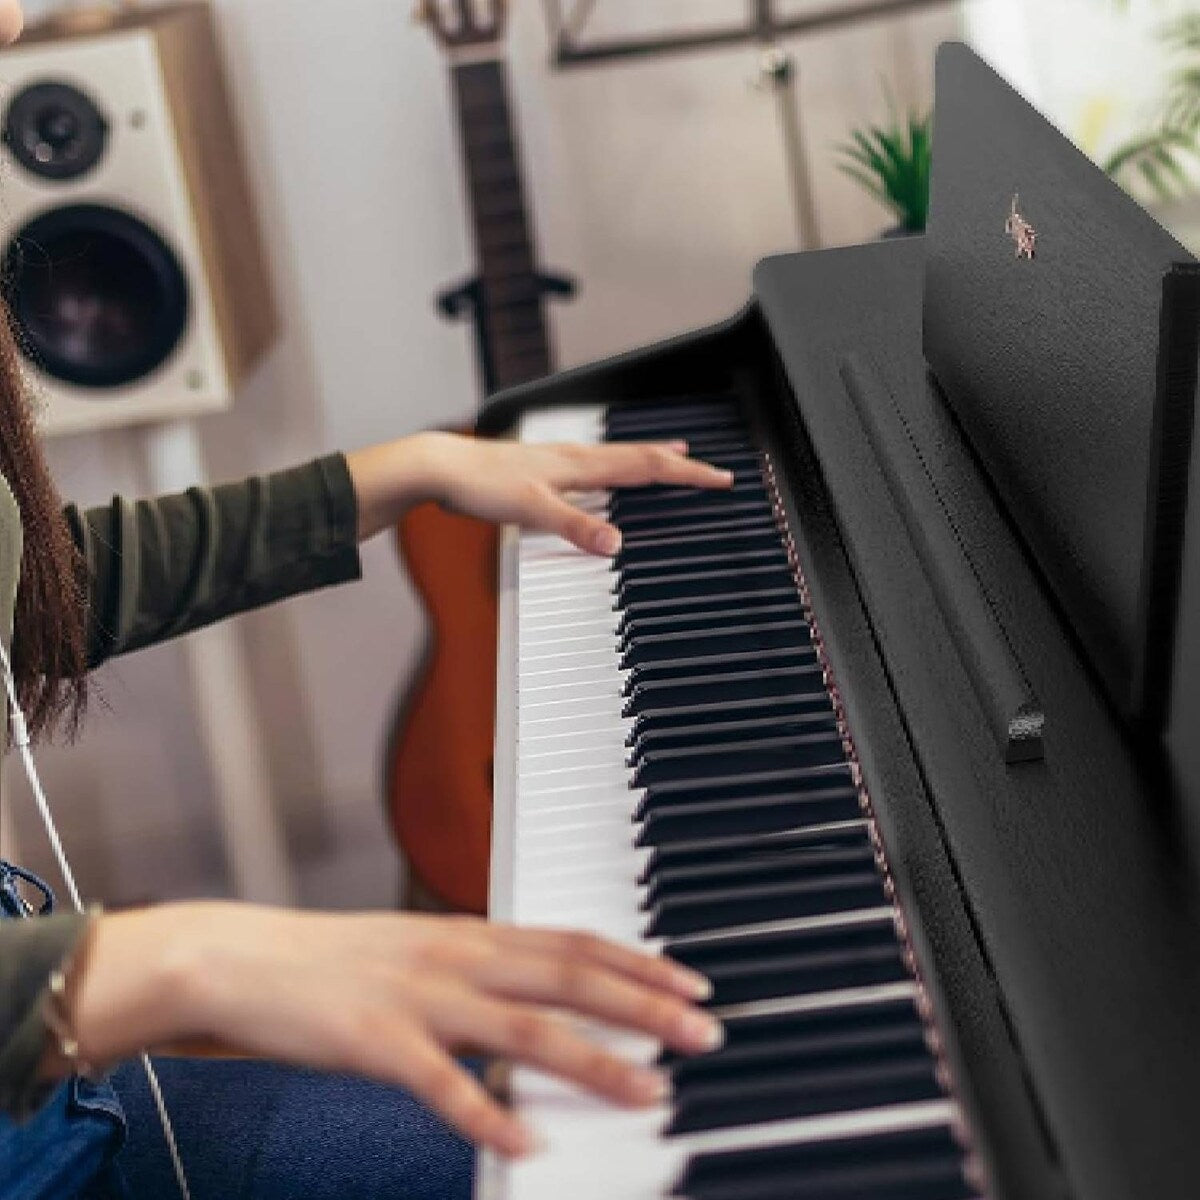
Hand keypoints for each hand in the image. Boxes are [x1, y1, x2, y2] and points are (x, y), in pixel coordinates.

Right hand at [71, 903, 720, 1157]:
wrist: (241, 959)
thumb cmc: (331, 963)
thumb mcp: (418, 953)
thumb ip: (479, 972)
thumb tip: (538, 997)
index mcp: (468, 934)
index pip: (573, 941)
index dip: (637, 961)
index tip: (688, 981)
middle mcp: (456, 959)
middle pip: (568, 978)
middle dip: (644, 1004)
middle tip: (702, 1030)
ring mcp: (419, 999)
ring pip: (525, 1029)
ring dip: (594, 1061)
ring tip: (648, 1086)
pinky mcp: (375, 1042)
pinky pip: (443, 1085)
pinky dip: (488, 1116)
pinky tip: (527, 1145)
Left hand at [346, 432, 733, 552]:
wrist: (439, 468)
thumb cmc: (479, 484)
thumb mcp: (530, 510)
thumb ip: (575, 527)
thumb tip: (616, 544)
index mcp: (580, 465)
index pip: (646, 466)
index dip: (686, 473)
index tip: (720, 477)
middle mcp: (575, 457)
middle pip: (640, 455)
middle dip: (680, 462)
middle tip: (713, 468)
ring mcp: (560, 460)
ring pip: (619, 455)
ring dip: (652, 457)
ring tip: (676, 455)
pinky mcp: (544, 468)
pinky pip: (597, 463)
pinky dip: (619, 466)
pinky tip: (610, 473)